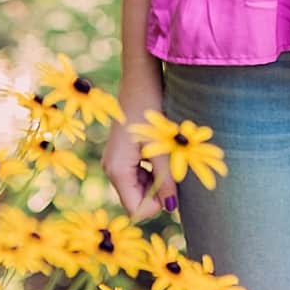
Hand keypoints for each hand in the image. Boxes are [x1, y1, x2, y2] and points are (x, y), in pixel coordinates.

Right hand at [104, 90, 178, 222]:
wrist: (140, 80)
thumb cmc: (151, 110)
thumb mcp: (161, 146)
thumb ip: (166, 177)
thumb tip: (172, 208)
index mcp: (117, 170)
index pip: (134, 208)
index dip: (156, 206)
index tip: (176, 189)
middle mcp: (112, 169)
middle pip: (136, 198)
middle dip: (158, 192)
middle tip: (176, 170)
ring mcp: (117, 161)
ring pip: (140, 186)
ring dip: (158, 179)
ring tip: (171, 158)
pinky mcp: (124, 153)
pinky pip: (140, 172)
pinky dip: (155, 169)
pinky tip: (165, 152)